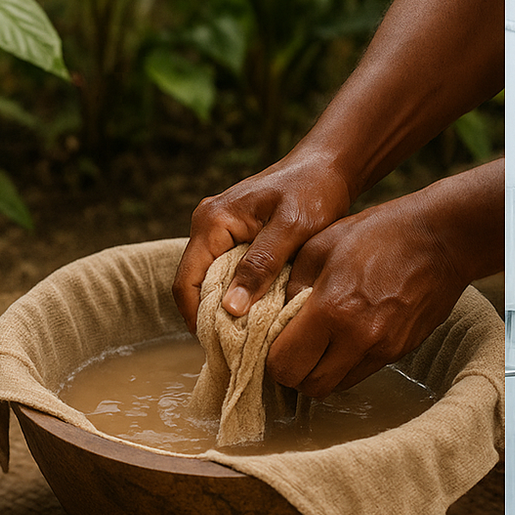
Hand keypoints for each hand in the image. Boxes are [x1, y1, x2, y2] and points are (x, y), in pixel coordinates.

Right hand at [173, 153, 352, 331]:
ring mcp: (221, 231)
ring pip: (212, 281)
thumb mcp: (291, 228)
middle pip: (195, 284)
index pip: (186, 281)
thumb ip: (261, 264)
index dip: (197, 317)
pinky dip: (240, 295)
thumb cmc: (314, 191)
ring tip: (249, 338)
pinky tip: (260, 315)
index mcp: (212, 222)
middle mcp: (208, 225)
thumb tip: (230, 307)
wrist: (328, 166)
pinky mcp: (238, 236)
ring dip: (227, 309)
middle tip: (238, 348)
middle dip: (212, 317)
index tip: (219, 345)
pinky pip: (228, 273)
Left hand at [266, 195, 470, 398]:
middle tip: (294, 349)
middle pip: (311, 387)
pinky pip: (363, 371)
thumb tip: (279, 316)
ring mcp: (383, 349)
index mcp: (331, 310)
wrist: (443, 239)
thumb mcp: (322, 244)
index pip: (286, 364)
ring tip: (322, 342)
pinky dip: (348, 363)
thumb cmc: (381, 233)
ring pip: (338, 386)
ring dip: (322, 371)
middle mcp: (358, 338)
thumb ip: (293, 285)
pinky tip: (349, 334)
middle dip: (296, 373)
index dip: (273, 359)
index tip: (275, 343)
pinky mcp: (401, 350)